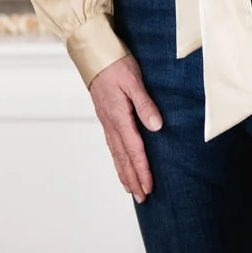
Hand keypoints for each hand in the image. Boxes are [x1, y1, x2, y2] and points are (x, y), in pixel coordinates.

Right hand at [86, 55, 161, 201]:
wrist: (95, 54)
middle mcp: (111, 124)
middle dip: (133, 179)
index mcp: (119, 117)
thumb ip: (145, 104)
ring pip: (116, 154)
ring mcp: (107, 122)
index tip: (149, 187)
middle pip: (123, 158)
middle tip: (142, 198)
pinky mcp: (106, 118)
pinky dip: (117, 160)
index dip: (142, 170)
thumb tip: (156, 126)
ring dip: (124, 173)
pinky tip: (121, 165)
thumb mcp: (134, 81)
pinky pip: (112, 145)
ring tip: (132, 190)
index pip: (134, 150)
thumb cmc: (116, 64)